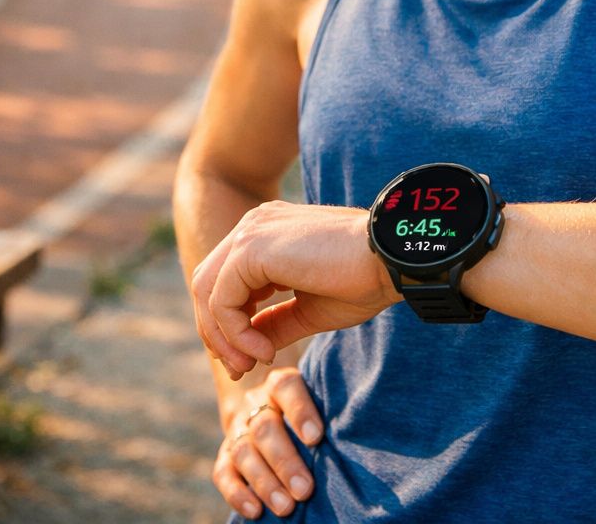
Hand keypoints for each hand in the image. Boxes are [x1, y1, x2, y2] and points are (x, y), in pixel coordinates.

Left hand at [191, 202, 397, 377]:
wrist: (389, 258)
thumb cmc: (361, 280)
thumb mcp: (308, 310)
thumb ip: (273, 325)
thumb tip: (246, 351)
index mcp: (265, 234)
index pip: (224, 281)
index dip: (228, 325)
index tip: (249, 360)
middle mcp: (252, 226)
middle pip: (206, 285)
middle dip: (217, 333)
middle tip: (240, 369)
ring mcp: (249, 233)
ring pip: (206, 292)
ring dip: (223, 337)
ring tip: (251, 364)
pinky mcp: (250, 248)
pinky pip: (222, 299)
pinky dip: (235, 333)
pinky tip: (264, 351)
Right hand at [215, 367, 322, 518]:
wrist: (268, 412)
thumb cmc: (310, 415)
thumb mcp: (319, 403)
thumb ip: (331, 415)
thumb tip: (358, 444)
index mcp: (280, 385)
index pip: (285, 387)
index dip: (299, 410)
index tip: (317, 437)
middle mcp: (256, 404)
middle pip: (264, 427)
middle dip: (285, 461)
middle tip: (305, 490)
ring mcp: (237, 430)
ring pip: (243, 452)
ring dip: (264, 482)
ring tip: (286, 508)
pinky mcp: (225, 456)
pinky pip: (223, 474)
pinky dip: (237, 494)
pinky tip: (256, 511)